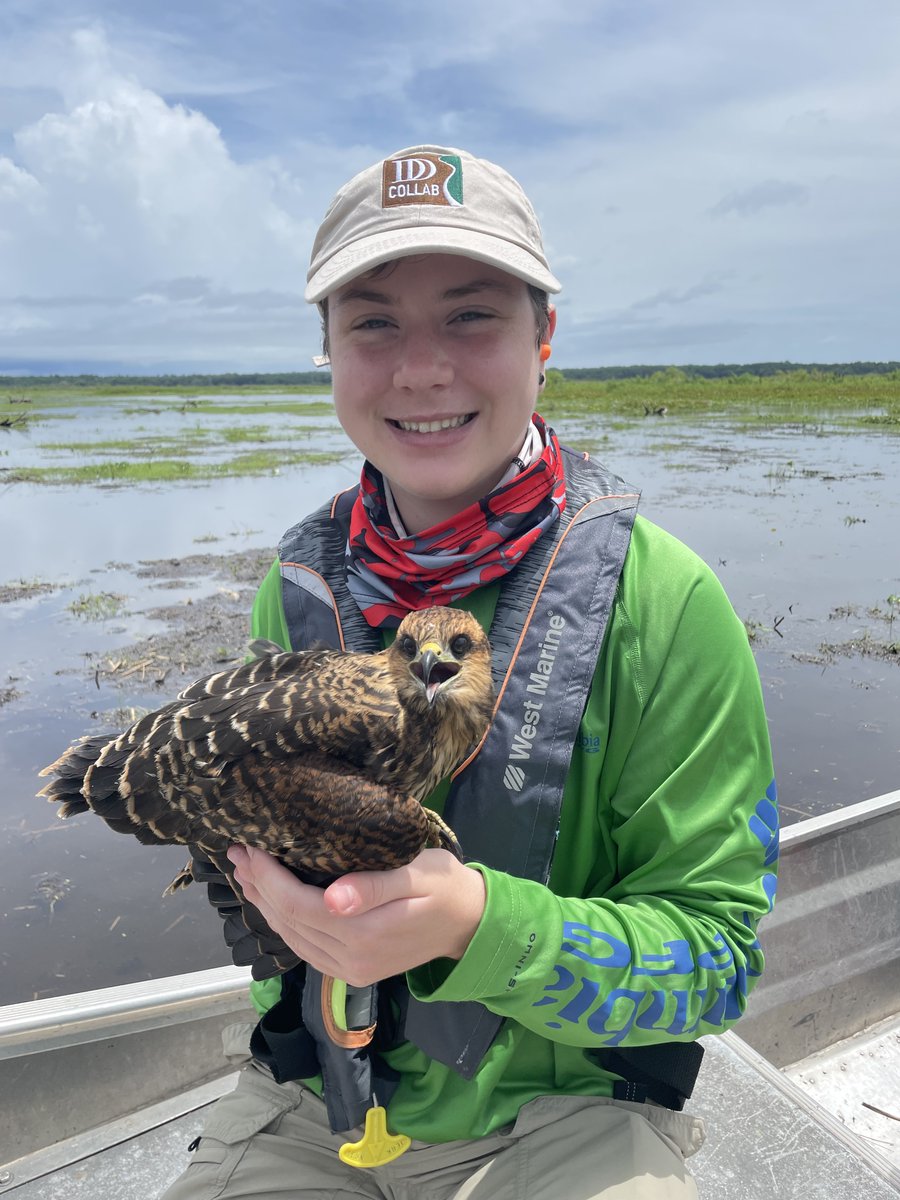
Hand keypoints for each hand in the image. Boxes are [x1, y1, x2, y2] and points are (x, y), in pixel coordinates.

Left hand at [227, 845, 485, 986]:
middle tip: (236, 854)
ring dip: (265, 906)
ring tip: (244, 874)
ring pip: (292, 939)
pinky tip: (272, 902)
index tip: (250, 847)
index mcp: (364, 933)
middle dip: (259, 887)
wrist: (470, 924)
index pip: (299, 905)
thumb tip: (333, 899)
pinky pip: (306, 948)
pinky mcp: (352, 971)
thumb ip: (375, 886)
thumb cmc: (445, 886)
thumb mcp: (419, 873)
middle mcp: (351, 959)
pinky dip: (283, 923)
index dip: (269, 878)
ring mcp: (350, 970)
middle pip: (289, 922)